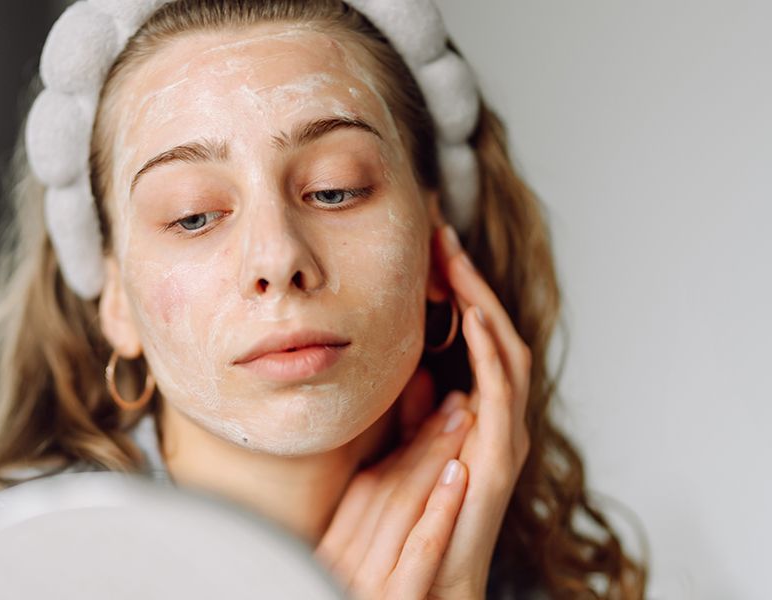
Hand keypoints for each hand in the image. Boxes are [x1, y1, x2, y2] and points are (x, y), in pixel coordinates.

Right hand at [314, 366, 476, 599]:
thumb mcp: (360, 557)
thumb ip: (373, 508)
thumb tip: (398, 457)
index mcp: (335, 547)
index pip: (371, 484)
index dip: (405, 441)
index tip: (435, 403)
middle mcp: (345, 559)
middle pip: (388, 487)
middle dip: (425, 439)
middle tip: (460, 401)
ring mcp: (366, 580)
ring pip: (402, 508)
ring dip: (433, 459)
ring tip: (464, 421)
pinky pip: (417, 552)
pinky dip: (438, 511)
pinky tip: (459, 477)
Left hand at [428, 225, 532, 597]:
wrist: (427, 579)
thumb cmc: (414, 519)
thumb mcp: (404, 450)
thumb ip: (414, 412)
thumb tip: (417, 372)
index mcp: (476, 410)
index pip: (471, 334)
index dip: (455, 288)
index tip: (429, 245)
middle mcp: (497, 415)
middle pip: (490, 330)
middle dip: (469, 280)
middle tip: (442, 234)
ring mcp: (503, 433)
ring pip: (503, 350)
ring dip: (480, 301)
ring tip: (455, 260)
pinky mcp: (500, 455)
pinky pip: (501, 391)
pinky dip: (489, 351)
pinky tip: (469, 315)